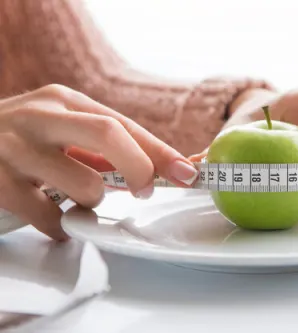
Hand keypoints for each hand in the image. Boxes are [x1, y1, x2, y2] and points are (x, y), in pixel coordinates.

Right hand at [0, 84, 197, 239]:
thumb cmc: (17, 143)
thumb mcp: (59, 131)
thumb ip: (104, 148)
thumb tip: (162, 167)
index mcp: (63, 101)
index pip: (124, 124)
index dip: (161, 152)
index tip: (187, 173)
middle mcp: (40, 118)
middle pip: (110, 136)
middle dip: (141, 168)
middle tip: (146, 190)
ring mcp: (15, 150)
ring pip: (86, 184)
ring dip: (92, 202)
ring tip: (77, 200)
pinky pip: (51, 217)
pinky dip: (62, 226)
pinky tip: (55, 218)